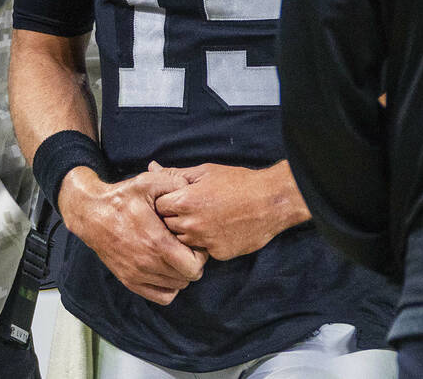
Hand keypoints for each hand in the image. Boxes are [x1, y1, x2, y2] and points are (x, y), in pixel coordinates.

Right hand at [58, 166, 207, 304]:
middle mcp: (147, 263)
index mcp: (156, 242)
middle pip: (187, 278)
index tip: (194, 241)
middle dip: (192, 263)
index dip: (200, 255)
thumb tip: (192, 192)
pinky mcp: (129, 280)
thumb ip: (175, 184)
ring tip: (176, 255)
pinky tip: (166, 267)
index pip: (194, 267)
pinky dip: (168, 286)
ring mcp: (137, 274)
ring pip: (176, 287)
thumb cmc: (122, 197)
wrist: (91, 213)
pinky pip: (161, 297)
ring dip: (180, 273)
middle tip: (187, 247)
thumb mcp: (149, 182)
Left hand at [150, 160, 310, 260]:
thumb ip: (175, 174)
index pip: (157, 206)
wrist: (271, 202)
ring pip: (181, 241)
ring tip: (204, 218)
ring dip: (187, 232)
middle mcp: (191, 224)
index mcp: (185, 201)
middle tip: (191, 208)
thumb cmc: (238, 182)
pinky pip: (201, 250)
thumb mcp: (205, 172)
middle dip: (173, 218)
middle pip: (166, 225)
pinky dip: (204, 242)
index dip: (166, 201)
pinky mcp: (217, 254)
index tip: (176, 198)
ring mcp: (204, 241)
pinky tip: (217, 229)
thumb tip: (151, 168)